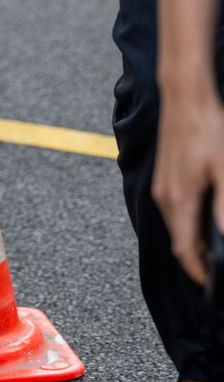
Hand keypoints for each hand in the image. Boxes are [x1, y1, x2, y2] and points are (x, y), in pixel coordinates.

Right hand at [152, 79, 223, 284]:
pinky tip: (207, 216)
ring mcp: (163, 185)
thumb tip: (223, 239)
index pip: (185, 251)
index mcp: (179, 200)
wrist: (184, 96)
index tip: (214, 285)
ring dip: (194, 240)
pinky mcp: (166, 175)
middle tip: (220, 268)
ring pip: (178, 225)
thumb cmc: (206, 129)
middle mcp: (165, 196)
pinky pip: (176, 209)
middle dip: (199, 259)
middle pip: (180, 240)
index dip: (201, 273)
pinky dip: (190, 222)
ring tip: (216, 247)